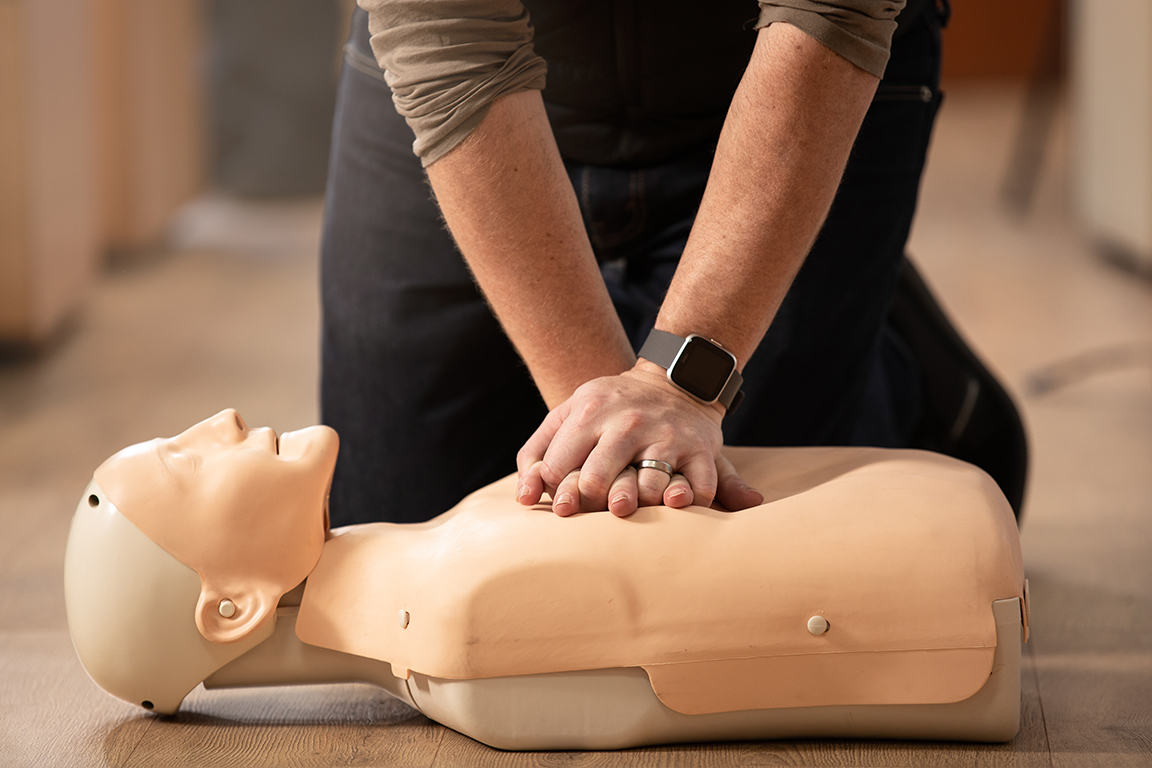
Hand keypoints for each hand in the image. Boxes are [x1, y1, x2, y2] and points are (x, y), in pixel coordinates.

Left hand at [515, 360, 763, 514]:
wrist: (673, 380)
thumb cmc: (610, 408)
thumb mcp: (569, 413)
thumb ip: (537, 451)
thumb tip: (524, 499)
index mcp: (589, 414)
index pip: (558, 467)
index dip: (555, 491)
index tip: (563, 504)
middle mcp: (628, 424)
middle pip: (597, 480)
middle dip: (588, 504)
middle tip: (587, 512)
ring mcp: (666, 437)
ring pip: (647, 487)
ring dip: (636, 505)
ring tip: (627, 511)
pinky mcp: (700, 450)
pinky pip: (698, 487)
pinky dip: (689, 502)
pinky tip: (675, 508)